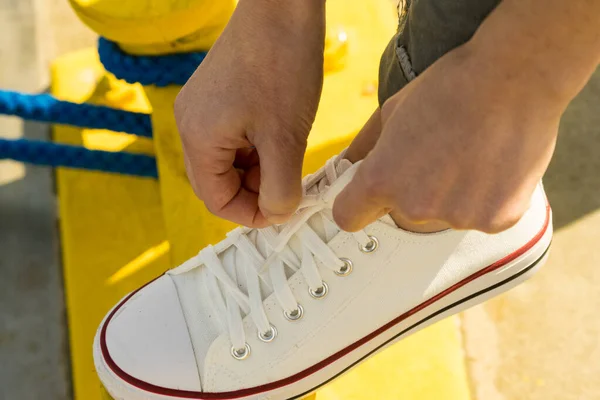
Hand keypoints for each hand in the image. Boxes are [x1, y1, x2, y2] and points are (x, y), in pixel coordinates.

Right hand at [175, 0, 324, 226]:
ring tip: (288, 155)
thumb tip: (278, 216)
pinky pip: (232, 137)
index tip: (282, 212)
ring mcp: (202, 108)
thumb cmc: (281, 66)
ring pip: (228, 160)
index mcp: (197, 138)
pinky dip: (256, 147)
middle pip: (219, 181)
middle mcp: (191, 124)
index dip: (250, 214)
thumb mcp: (285, 139)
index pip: (215, 200)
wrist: (281, 7)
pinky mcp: (216, 96)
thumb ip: (280, 188)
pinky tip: (280, 136)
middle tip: (289, 183)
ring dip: (259, 169)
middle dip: (256, 190)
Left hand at [334, 43, 564, 232]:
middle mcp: (414, 207)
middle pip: (402, 214)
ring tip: (471, 154)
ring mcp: (457, 217)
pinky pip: (480, 216)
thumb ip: (365, 146)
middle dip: (412, 191)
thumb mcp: (393, 110)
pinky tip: (494, 165)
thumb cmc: (448, 86)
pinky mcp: (496, 220)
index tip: (367, 193)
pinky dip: (485, 197)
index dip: (356, 204)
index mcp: (381, 180)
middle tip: (437, 155)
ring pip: (443, 216)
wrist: (515, 75)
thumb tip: (346, 164)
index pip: (348, 217)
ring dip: (451, 196)